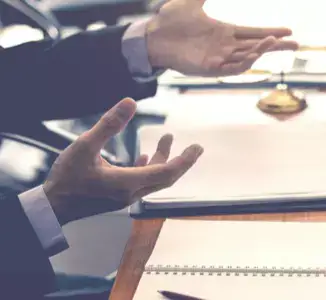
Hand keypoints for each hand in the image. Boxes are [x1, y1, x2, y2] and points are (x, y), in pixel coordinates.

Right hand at [43, 98, 203, 224]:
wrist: (52, 207)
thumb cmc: (66, 179)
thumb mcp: (85, 146)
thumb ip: (108, 124)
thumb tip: (129, 103)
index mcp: (127, 183)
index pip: (167, 172)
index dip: (185, 159)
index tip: (197, 148)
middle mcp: (131, 193)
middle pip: (166, 177)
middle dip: (182, 161)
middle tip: (195, 147)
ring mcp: (125, 197)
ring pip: (154, 179)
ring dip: (163, 160)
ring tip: (166, 138)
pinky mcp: (117, 197)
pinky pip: (142, 183)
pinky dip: (149, 169)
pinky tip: (145, 158)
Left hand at [146, 0, 299, 76]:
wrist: (151, 36)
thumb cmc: (169, 21)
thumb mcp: (191, 1)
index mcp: (225, 32)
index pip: (254, 32)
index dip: (272, 31)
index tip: (289, 30)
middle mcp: (226, 46)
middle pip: (258, 46)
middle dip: (277, 46)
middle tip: (296, 44)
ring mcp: (219, 58)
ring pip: (248, 56)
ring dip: (262, 50)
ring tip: (274, 41)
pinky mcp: (210, 68)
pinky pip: (233, 68)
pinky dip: (246, 62)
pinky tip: (255, 54)